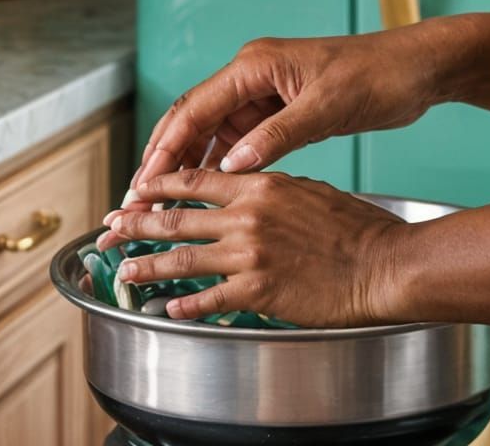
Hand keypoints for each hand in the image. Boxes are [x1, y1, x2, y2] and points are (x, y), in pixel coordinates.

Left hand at [99, 168, 411, 326]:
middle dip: (136, 223)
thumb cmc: (353, 227)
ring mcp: (249, 254)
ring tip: (124, 269)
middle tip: (110, 227)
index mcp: (260, 185)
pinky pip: (209, 300)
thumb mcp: (307, 190)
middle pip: (177, 218)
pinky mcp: (258, 290)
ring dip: (147, 265)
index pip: (195, 180)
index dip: (159, 185)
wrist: (379, 262)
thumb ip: (270, 189)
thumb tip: (246, 186)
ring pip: (182, 259)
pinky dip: (184, 305)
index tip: (135, 189)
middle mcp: (247, 217)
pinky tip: (168, 309)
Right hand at [127, 23, 462, 196]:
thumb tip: (234, 167)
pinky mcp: (282, 110)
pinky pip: (240, 140)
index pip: (194, 108)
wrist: (416, 69)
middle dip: (165, 160)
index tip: (143, 185)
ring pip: (213, 133)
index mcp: (256, 64)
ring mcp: (266, 92)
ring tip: (165, 207)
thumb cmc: (377, 76)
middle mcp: (253, 74)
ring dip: (190, 167)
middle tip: (140, 203)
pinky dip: (223, 166)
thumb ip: (279, 136)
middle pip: (193, 120)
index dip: (164, 149)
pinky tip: (211, 195)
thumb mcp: (328, 107)